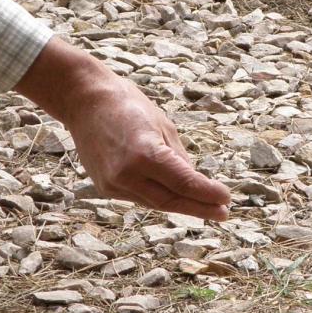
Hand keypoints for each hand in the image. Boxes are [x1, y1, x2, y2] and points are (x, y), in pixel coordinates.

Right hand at [15, 38, 230, 219]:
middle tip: (223, 212)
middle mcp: (126, 174)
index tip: (227, 198)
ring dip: (183, 206)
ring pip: (156, 203)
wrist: (84, 100)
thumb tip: (195, 184)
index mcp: (144, 154)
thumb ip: (179, 159)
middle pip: (171, 201)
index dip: (208, 194)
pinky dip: (162, 198)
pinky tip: (179, 198)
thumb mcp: (164, 127)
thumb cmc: (128, 105)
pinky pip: (142, 197)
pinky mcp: (105, 188)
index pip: (185, 183)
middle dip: (200, 208)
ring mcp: (113, 184)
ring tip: (207, 207)